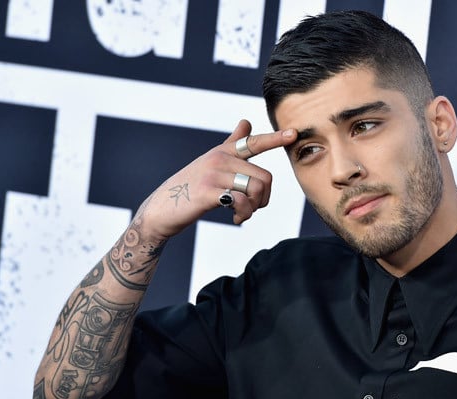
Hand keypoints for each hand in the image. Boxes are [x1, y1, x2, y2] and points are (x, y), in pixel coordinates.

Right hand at [136, 119, 296, 239]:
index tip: (294, 134)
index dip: (275, 138)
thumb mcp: (211, 162)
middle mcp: (220, 159)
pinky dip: (244, 214)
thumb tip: (246, 121)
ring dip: (254, 209)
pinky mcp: (209, 192)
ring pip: (256, 190)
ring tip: (242, 214)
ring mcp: (214, 174)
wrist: (161, 209)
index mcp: (224, 152)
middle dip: (264, 199)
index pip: (254, 142)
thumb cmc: (190, 187)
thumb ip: (231, 144)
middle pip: (265, 178)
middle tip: (252, 208)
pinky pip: (241, 202)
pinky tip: (236, 218)